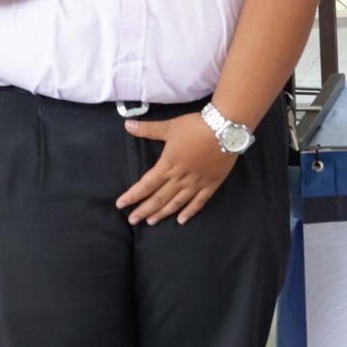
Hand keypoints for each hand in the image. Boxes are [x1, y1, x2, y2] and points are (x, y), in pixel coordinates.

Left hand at [117, 111, 236, 224]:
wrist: (225, 129)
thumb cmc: (196, 126)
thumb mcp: (170, 126)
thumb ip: (148, 129)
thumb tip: (127, 125)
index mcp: (168, 165)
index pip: (146, 184)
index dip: (132, 195)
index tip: (120, 204)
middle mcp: (180, 178)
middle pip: (159, 198)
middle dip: (144, 209)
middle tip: (132, 220)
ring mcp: (196, 183)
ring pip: (176, 202)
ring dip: (163, 213)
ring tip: (151, 221)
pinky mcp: (211, 184)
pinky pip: (199, 202)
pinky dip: (189, 212)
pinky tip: (181, 220)